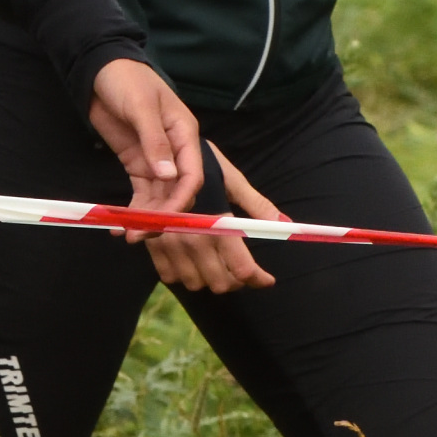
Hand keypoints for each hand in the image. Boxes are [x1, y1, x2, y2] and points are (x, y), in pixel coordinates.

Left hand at [86, 60, 271, 292]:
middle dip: (167, 216)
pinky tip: (123, 225)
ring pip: (161, 197)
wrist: (100, 69)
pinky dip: (135, 210)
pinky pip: (143, 193)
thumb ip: (154, 140)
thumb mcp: (140, 106)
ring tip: (131, 236)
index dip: (183, 200)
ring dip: (148, 218)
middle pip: (179, 192)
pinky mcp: (139, 164)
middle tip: (146, 235)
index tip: (170, 219)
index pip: (193, 174)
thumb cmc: (126, 79)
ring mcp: (157, 159)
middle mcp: (176, 150)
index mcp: (185, 134)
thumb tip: (168, 175)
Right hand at [145, 146, 281, 294]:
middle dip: (235, 280)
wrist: (157, 153)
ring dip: (209, 278)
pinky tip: (192, 259)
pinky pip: (170, 276)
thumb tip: (284, 224)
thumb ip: (257, 205)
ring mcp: (169, 244)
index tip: (266, 279)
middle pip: (220, 283)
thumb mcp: (231, 180)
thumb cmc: (199, 163)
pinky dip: (184, 273)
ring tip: (216, 262)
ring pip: (196, 283)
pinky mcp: (151, 245)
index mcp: (216, 224)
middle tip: (240, 268)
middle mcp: (192, 239)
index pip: (242, 268)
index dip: (258, 279)